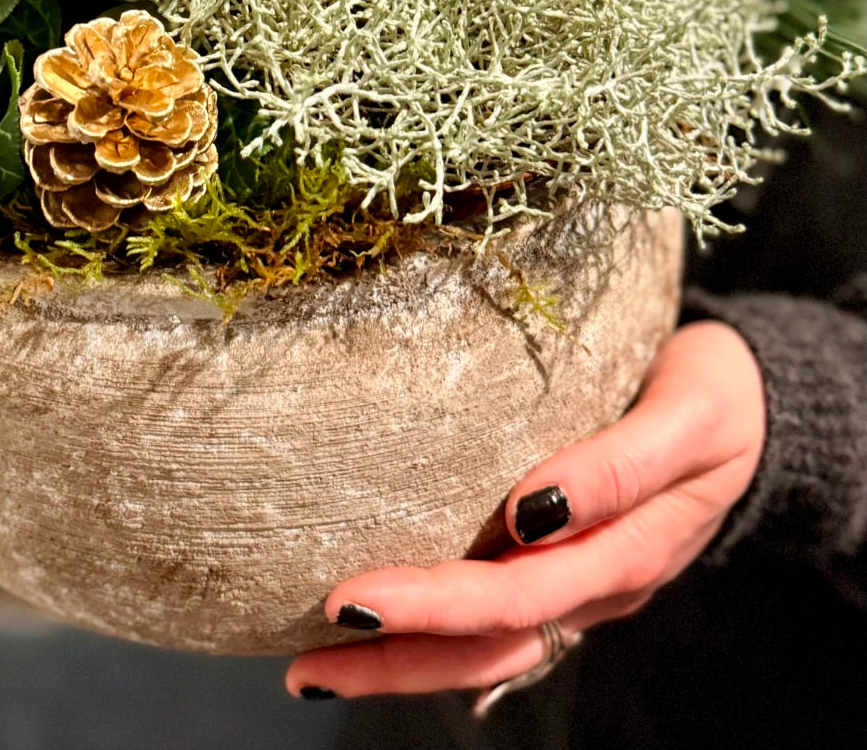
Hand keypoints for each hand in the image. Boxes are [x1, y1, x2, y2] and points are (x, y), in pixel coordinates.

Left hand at [285, 320, 765, 699]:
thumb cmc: (716, 396)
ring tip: (317, 668)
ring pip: (487, 645)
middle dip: (396, 657)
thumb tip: (530, 510)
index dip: (431, 607)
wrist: (757, 403)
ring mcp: (581, 581)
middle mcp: (595, 584)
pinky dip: (440, 638)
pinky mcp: (568, 561)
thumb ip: (618, 466)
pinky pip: (500, 619)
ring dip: (405, 663)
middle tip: (307, 660)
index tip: (349, 600)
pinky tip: (385, 643)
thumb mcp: (687, 416)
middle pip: (488, 641)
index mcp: (623, 553)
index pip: (513, 597)